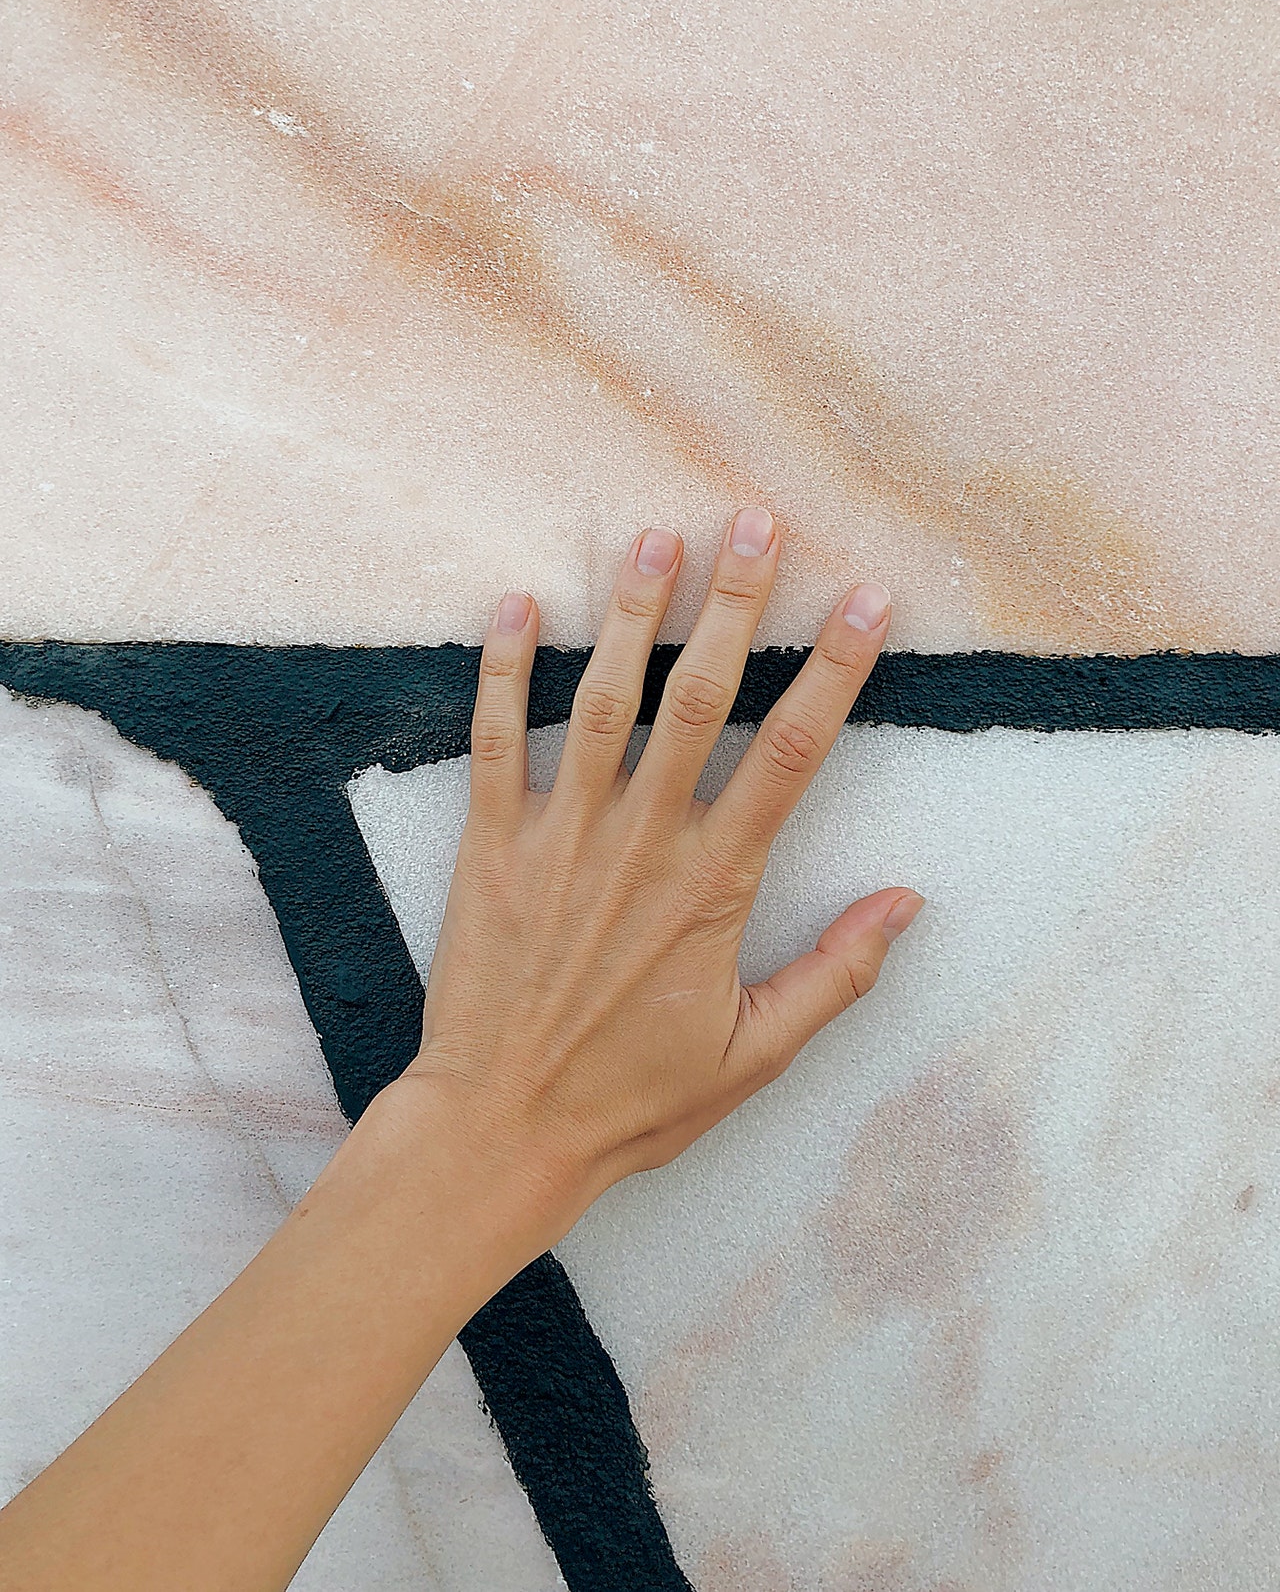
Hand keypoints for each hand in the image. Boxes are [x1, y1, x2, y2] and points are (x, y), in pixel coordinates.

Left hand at [401, 508, 922, 1232]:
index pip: (789, 756)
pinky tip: (515, 605)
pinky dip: (501, 673)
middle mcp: (641, 844)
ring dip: (630, 615)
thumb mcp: (755, 1056)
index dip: (834, 673)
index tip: (867, 603)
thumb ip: (835, 976)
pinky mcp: (491, 848)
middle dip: (734, 606)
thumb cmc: (632, 1101)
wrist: (501, 1131)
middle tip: (756, 522)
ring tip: (656, 537)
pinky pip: (496, 744)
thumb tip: (907, 903)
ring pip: (602, 704)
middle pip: (699, 702)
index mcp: (714, 887)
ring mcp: (561, 839)